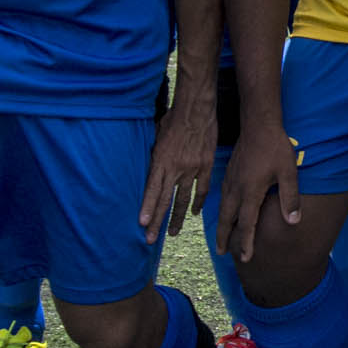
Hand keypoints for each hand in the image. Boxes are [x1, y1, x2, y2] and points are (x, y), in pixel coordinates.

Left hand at [137, 100, 215, 244]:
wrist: (197, 108)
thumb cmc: (173, 118)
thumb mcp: (156, 135)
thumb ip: (154, 154)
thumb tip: (150, 166)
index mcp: (161, 160)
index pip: (152, 190)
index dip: (147, 208)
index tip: (142, 224)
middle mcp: (176, 168)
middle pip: (165, 200)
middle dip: (157, 221)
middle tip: (151, 239)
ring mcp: (192, 168)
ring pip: (183, 199)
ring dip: (177, 218)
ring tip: (172, 233)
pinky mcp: (206, 165)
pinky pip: (202, 188)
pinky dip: (198, 202)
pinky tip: (194, 212)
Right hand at [216, 122, 299, 263]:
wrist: (258, 124)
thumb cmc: (275, 147)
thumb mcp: (288, 172)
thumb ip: (290, 198)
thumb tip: (293, 222)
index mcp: (250, 191)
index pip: (246, 223)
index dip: (245, 242)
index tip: (245, 258)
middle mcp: (236, 189)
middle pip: (227, 219)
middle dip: (225, 238)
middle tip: (222, 253)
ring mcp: (230, 180)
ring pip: (222, 209)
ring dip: (221, 225)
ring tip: (220, 238)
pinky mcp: (229, 173)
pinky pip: (222, 197)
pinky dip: (222, 210)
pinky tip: (225, 212)